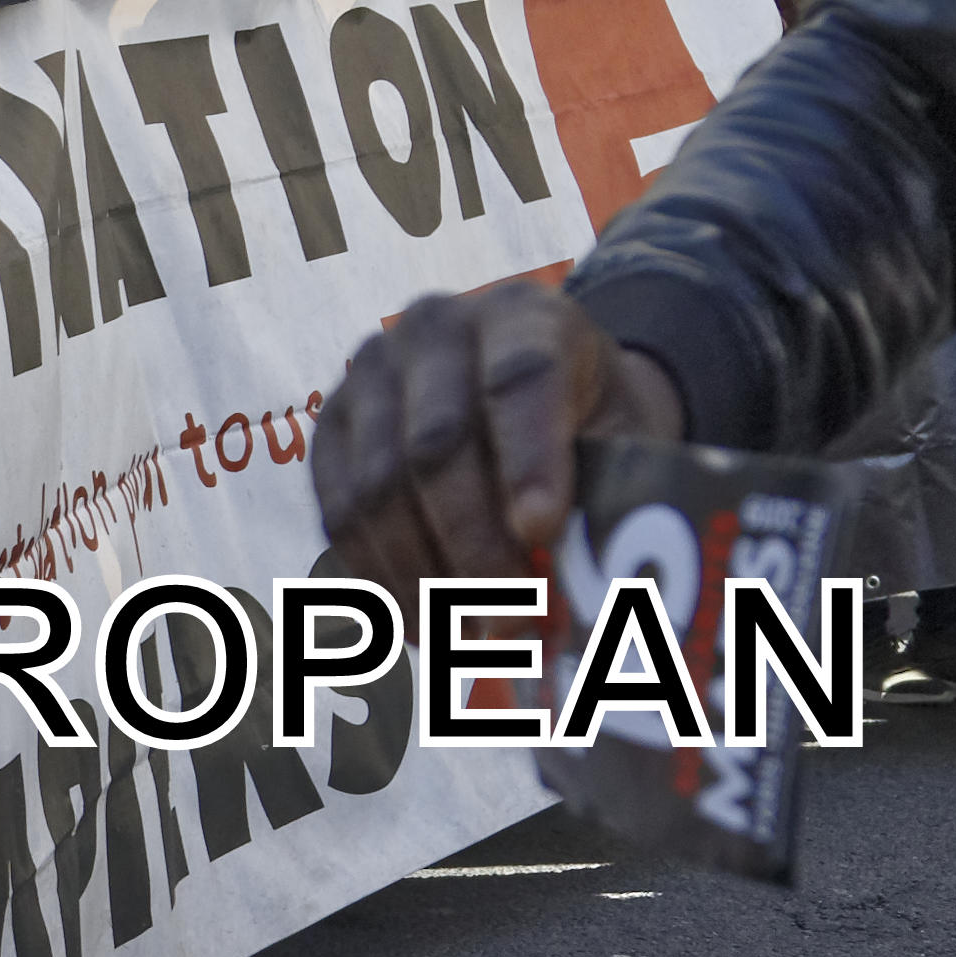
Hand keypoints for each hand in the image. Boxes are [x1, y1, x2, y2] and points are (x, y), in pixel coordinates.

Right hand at [313, 288, 688, 590]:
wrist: (527, 387)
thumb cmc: (588, 422)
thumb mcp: (625, 437)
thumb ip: (611, 497)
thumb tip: (598, 593)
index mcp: (525, 318)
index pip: (520, 380)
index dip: (527, 461)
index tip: (541, 533)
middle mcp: (435, 330)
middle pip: (437, 445)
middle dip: (473, 546)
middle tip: (510, 621)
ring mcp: (370, 376)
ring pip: (378, 489)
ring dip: (423, 578)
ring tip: (467, 639)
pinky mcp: (331, 429)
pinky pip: (339, 515)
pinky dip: (378, 580)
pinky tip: (421, 627)